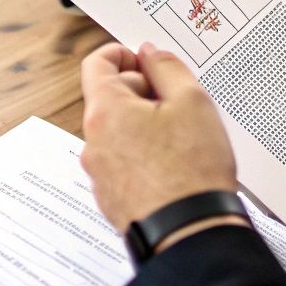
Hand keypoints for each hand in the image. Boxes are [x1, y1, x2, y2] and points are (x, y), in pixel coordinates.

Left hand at [79, 41, 244, 244]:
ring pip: (118, 132)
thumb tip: (150, 53)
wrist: (191, 232)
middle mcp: (93, 143)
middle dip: (141, 91)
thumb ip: (167, 67)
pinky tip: (175, 163)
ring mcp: (100, 174)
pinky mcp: (112, 198)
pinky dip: (143, 154)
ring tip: (183, 136)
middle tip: (178, 100)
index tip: (147, 60)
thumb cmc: (192, 170)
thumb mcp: (192, 101)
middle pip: (109, 99)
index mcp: (105, 113)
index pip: (96, 64)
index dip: (122, 53)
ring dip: (144, 124)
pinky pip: (123, 162)